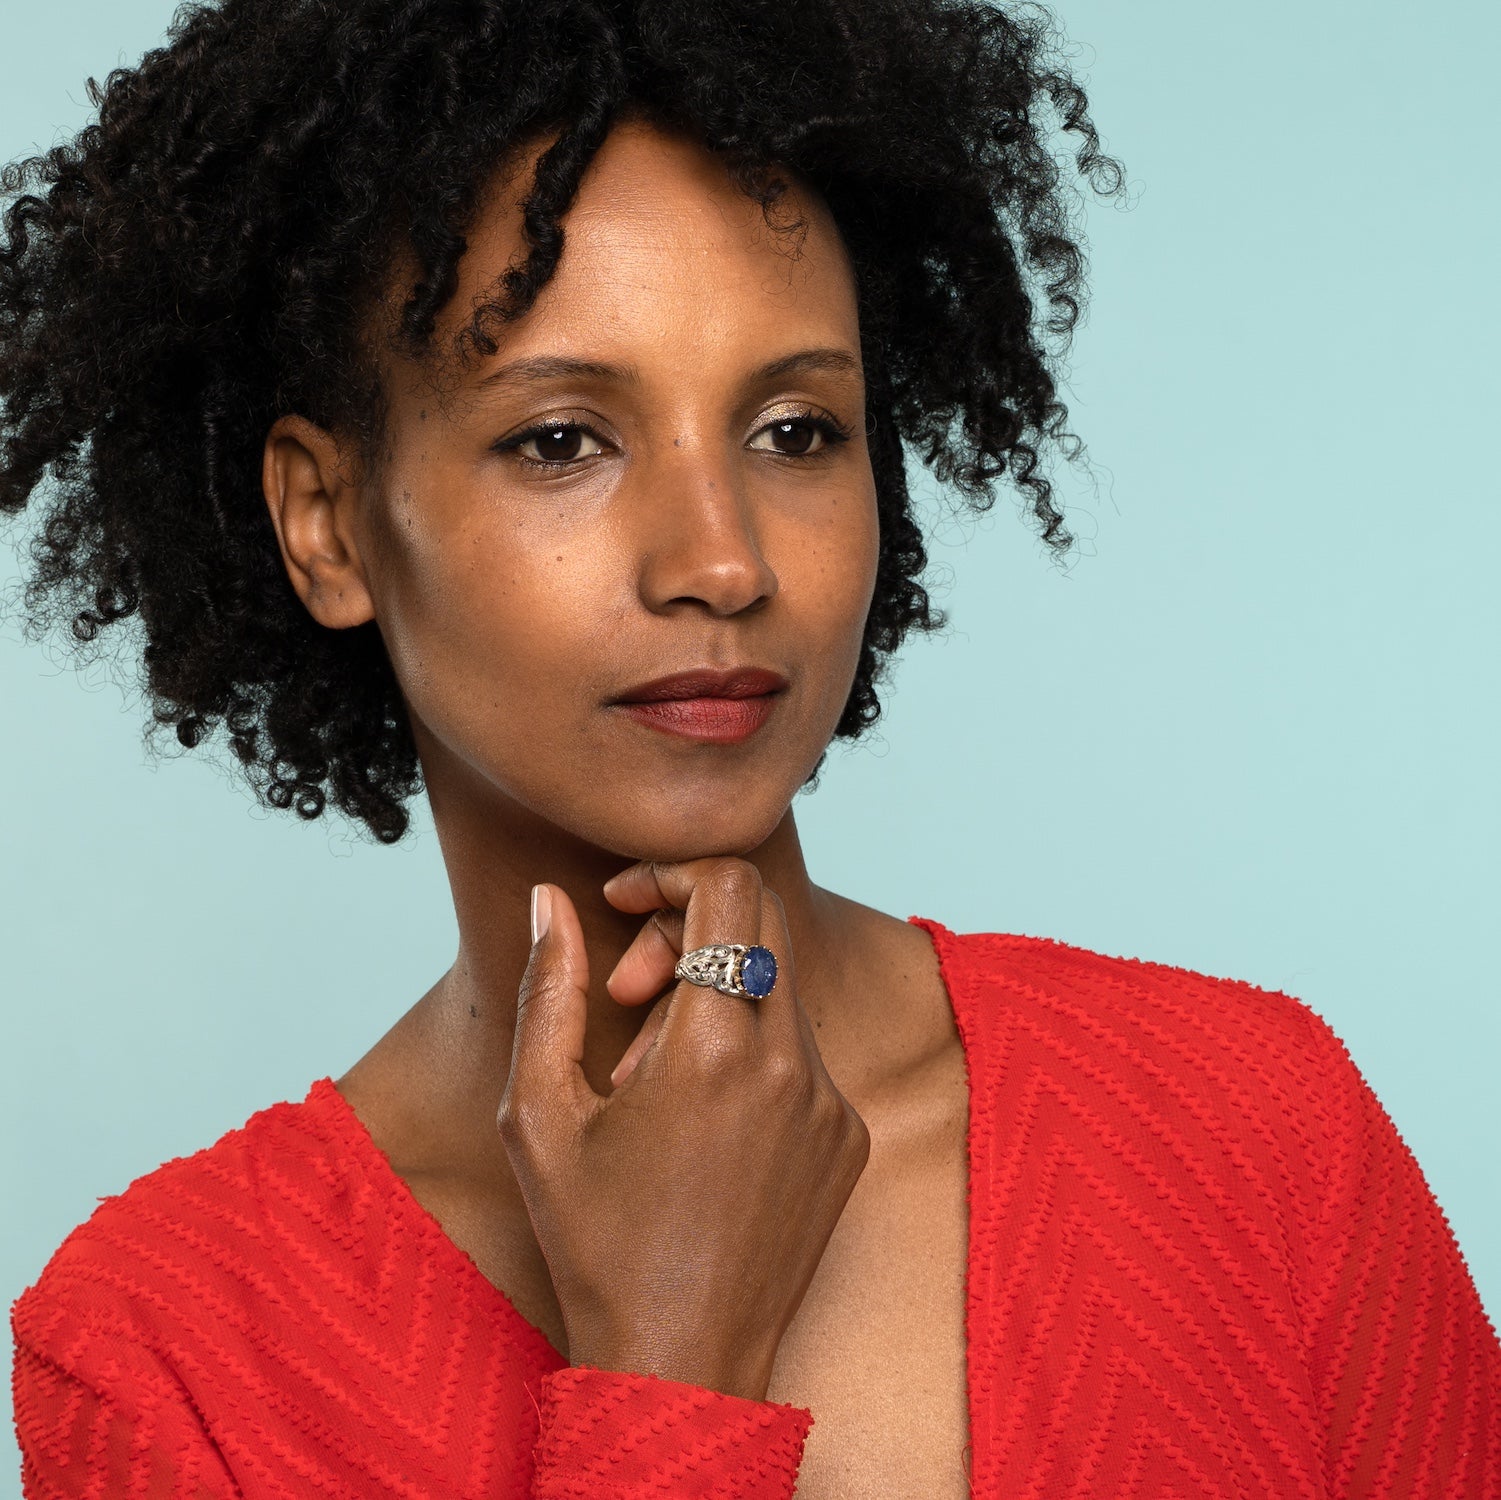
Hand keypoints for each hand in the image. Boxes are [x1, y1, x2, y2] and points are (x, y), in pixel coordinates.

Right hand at [496, 858, 869, 1400]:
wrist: (681, 1361)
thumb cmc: (595, 1242)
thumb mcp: (538, 1115)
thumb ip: (549, 988)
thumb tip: (551, 898)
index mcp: (715, 1048)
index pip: (730, 887)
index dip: (669, 872)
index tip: (620, 905)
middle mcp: (791, 1063)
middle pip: (760, 921)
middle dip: (687, 927)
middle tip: (628, 995)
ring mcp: (831, 1101)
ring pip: (778, 985)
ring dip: (714, 996)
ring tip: (654, 1078)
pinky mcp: (849, 1135)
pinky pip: (800, 1047)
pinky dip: (748, 1048)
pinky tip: (701, 1122)